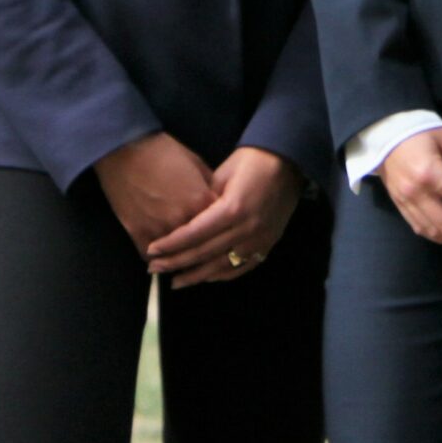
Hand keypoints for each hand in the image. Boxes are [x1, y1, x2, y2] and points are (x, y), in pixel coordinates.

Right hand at [94, 132, 218, 256]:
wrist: (125, 149)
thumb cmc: (162, 151)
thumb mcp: (195, 162)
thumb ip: (208, 186)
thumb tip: (215, 201)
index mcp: (201, 201)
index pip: (220, 225)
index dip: (220, 227)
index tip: (219, 231)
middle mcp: (183, 220)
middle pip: (199, 244)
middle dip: (202, 246)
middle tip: (204, 251)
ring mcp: (159, 229)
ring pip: (175, 255)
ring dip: (179, 257)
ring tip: (182, 260)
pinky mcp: (137, 233)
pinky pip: (150, 256)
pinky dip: (156, 259)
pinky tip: (159, 258)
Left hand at [146, 147, 303, 286]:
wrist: (290, 160)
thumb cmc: (252, 160)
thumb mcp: (222, 173)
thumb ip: (204, 200)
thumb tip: (184, 221)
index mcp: (232, 209)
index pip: (194, 234)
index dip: (171, 244)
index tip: (151, 251)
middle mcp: (246, 229)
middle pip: (205, 253)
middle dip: (177, 262)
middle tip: (155, 269)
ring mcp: (260, 239)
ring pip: (222, 266)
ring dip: (197, 276)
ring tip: (175, 282)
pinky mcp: (269, 244)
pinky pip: (242, 267)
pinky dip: (222, 275)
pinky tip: (206, 278)